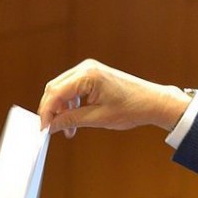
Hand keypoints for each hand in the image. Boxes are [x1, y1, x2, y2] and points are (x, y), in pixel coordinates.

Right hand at [38, 59, 191, 136]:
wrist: (154, 102)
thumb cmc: (132, 108)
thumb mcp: (99, 118)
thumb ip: (72, 120)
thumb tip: (52, 126)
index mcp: (87, 75)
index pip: (55, 93)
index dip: (46, 112)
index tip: (43, 129)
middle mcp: (86, 68)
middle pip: (55, 89)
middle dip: (52, 110)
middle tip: (53, 129)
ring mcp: (90, 70)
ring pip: (63, 90)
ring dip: (63, 109)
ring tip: (69, 129)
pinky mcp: (94, 75)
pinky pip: (74, 89)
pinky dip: (72, 104)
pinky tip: (75, 119)